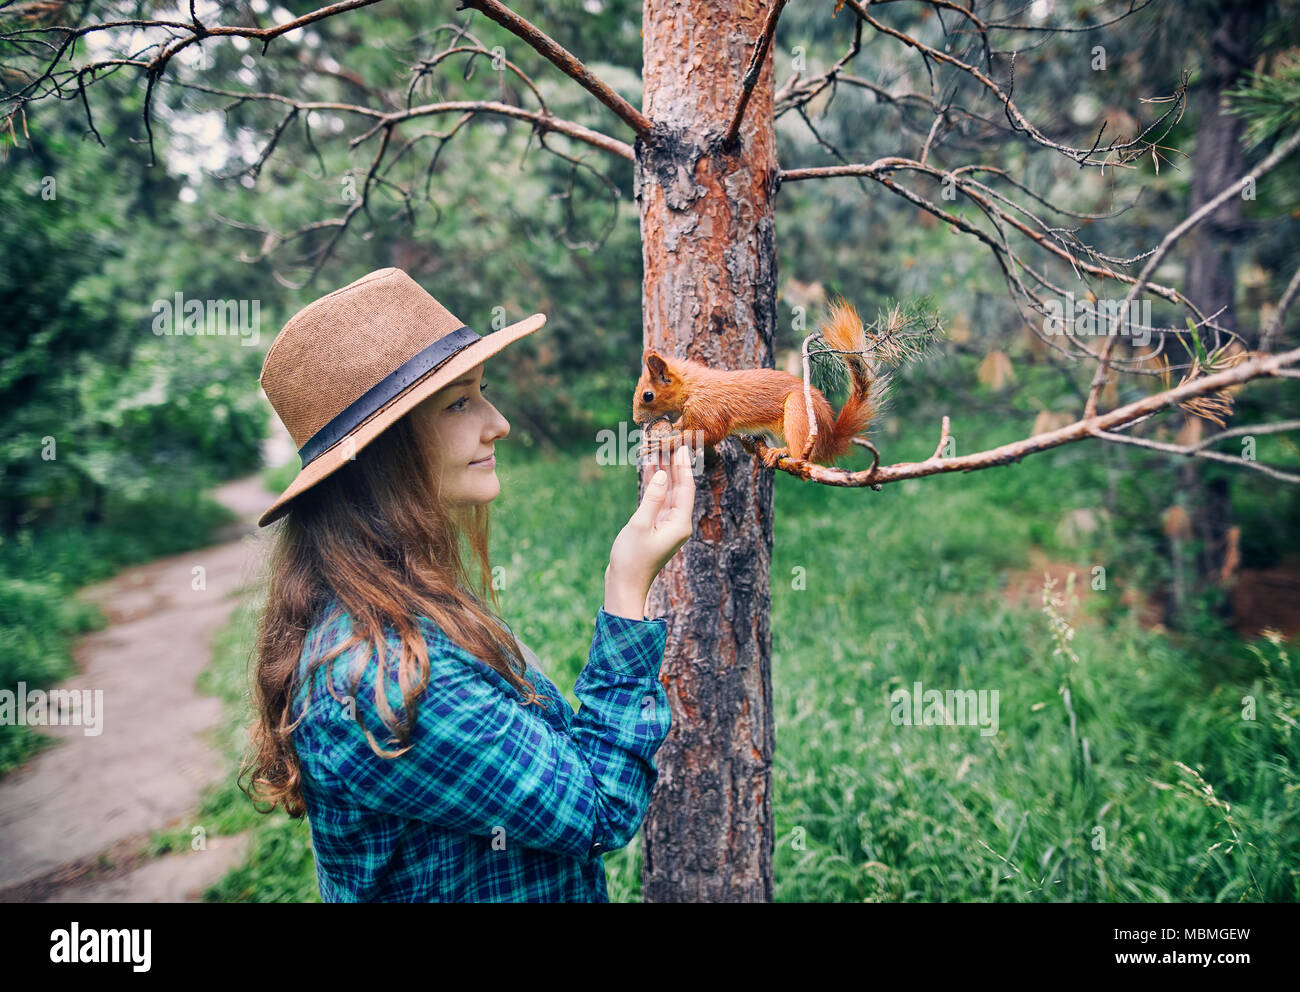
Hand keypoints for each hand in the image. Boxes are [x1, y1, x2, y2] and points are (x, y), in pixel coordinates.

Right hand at [605, 442, 694, 617]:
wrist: (624, 585)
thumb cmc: (632, 559)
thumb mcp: (640, 525)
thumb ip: (653, 497)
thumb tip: (664, 474)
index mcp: (680, 523)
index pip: (686, 488)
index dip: (684, 466)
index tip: (682, 444)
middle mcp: (677, 521)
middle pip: (679, 486)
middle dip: (674, 463)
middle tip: (670, 439)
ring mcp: (666, 523)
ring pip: (667, 490)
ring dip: (663, 469)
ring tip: (658, 446)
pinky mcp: (654, 524)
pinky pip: (657, 497)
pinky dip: (654, 482)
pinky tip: (650, 466)